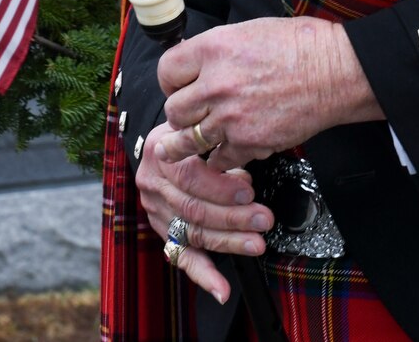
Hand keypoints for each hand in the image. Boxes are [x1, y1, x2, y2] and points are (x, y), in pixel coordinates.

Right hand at [135, 132, 272, 305]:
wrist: (165, 144)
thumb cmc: (191, 135)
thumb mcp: (200, 129)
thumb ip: (218, 148)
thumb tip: (243, 176)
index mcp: (162, 156)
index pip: (190, 176)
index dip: (220, 187)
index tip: (248, 191)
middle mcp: (154, 186)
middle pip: (193, 208)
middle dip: (232, 217)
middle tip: (263, 220)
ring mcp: (156, 212)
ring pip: (194, 233)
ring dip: (228, 242)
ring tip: (256, 244)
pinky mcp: (164, 233)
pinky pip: (182, 258)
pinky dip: (204, 276)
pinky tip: (222, 290)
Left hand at [156, 16, 383, 168]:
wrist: (337, 72)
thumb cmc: (302, 46)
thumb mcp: (250, 31)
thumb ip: (218, 50)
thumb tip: (196, 64)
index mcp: (214, 48)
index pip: (166, 70)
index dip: (171, 81)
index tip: (178, 87)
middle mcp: (216, 83)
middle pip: (173, 109)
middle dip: (180, 113)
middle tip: (190, 114)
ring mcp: (230, 117)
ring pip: (188, 139)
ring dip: (188, 142)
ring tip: (183, 145)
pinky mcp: (249, 142)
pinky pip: (218, 158)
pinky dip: (220, 158)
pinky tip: (225, 151)